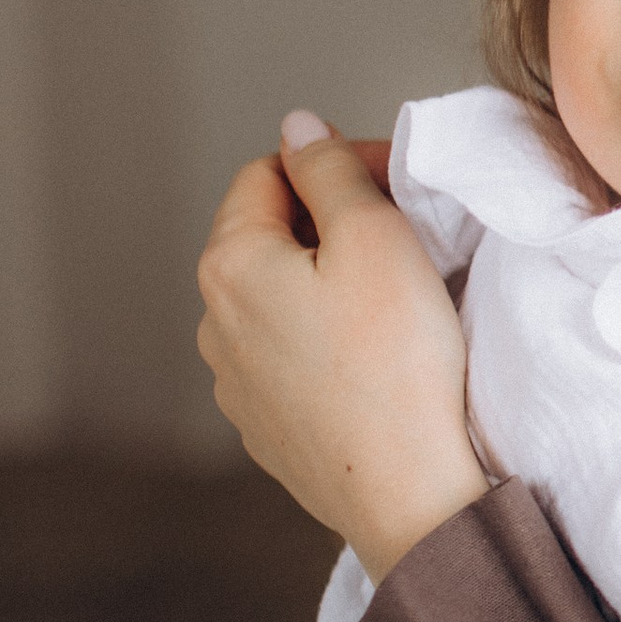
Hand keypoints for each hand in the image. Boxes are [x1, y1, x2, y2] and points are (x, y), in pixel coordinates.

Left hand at [196, 114, 485, 578]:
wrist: (407, 494)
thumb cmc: (398, 365)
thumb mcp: (375, 236)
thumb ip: (329, 169)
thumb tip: (298, 127)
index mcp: (230, 264)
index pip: (270, 172)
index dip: (335, 163)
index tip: (395, 182)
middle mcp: (214, 323)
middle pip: (269, 237)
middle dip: (330, 223)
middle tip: (404, 237)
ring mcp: (234, 383)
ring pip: (277, 301)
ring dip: (324, 285)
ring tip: (390, 304)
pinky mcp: (266, 428)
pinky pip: (290, 359)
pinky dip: (325, 343)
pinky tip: (373, 361)